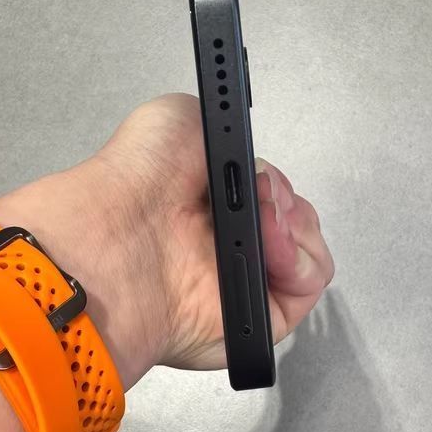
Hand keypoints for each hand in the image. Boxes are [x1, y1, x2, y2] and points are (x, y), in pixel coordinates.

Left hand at [0, 94, 333, 389]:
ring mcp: (248, 279)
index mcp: (207, 206)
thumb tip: (238, 146)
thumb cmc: (137, 179)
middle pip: (295, 219)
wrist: (120, 237)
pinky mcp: (265, 313)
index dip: (272, 179)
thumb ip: (216, 122)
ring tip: (259, 219)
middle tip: (257, 193)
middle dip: (284, 198)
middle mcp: (227, 245)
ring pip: (310, 248)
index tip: (257, 172)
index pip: (268, 194)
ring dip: (294, 223)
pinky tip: (268, 243)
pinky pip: (311, 280)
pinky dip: (300, 256)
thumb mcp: (174, 118)